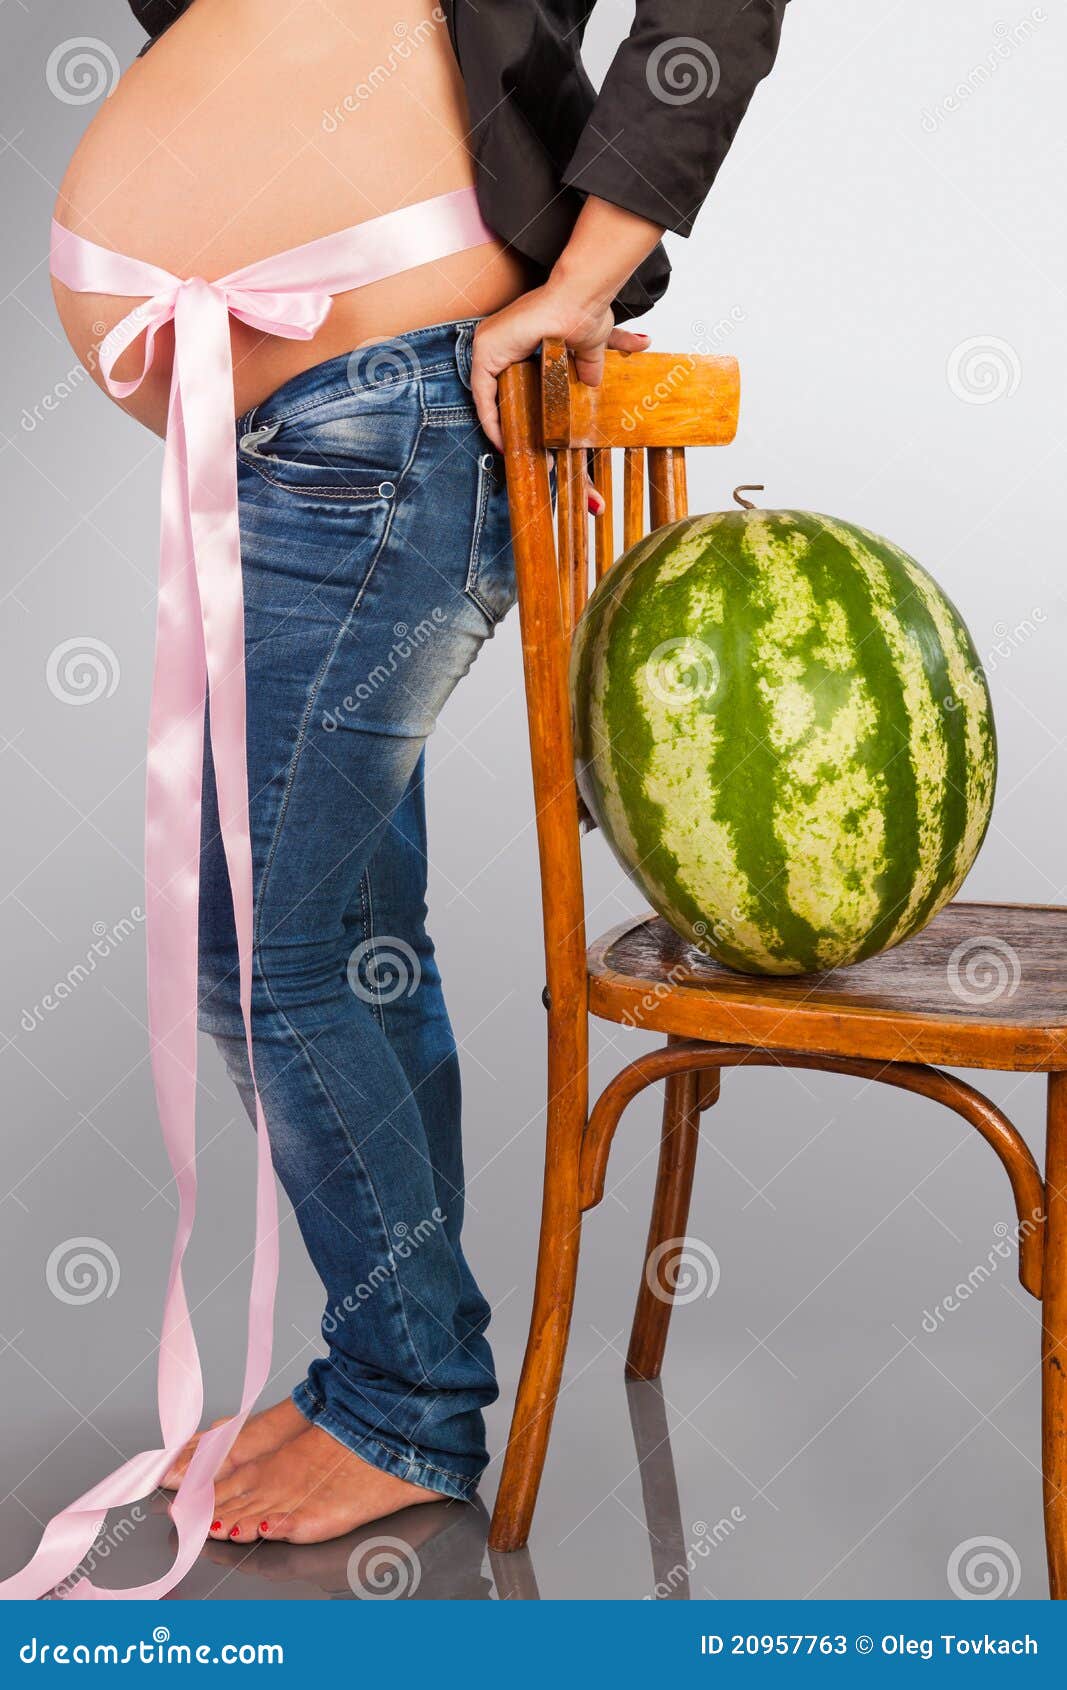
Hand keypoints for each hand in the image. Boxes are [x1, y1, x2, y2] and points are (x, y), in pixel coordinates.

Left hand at [470, 279, 650, 454]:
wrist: (582, 297)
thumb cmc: (586, 311)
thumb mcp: (588, 347)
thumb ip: (587, 365)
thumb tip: (593, 383)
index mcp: (519, 337)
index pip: (511, 381)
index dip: (518, 410)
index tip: (528, 436)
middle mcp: (499, 338)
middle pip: (497, 389)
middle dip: (508, 423)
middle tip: (519, 449)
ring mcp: (489, 341)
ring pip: (486, 394)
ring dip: (497, 425)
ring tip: (511, 450)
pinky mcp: (486, 347)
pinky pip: (481, 393)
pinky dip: (489, 418)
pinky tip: (501, 439)